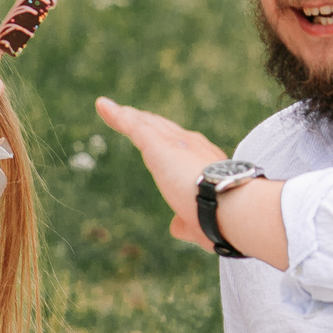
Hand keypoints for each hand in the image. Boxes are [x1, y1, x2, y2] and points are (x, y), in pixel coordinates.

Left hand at [95, 97, 227, 247]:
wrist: (231, 208)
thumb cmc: (222, 220)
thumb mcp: (200, 222)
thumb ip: (185, 221)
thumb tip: (175, 226)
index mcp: (205, 162)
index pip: (181, 147)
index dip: (167, 141)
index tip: (156, 138)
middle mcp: (191, 146)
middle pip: (162, 129)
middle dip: (145, 122)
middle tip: (128, 115)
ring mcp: (175, 143)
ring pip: (146, 124)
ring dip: (127, 116)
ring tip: (108, 108)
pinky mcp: (157, 145)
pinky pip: (133, 126)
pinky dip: (116, 115)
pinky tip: (102, 106)